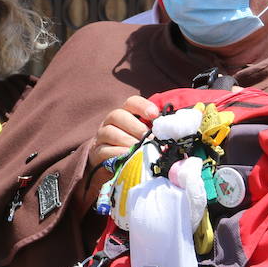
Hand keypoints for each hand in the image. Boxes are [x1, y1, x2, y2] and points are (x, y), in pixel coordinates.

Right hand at [80, 97, 160, 211]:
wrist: (109, 164)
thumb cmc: (132, 147)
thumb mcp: (144, 137)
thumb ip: (154, 132)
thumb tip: (171, 133)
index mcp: (125, 113)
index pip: (131, 102)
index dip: (142, 106)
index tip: (154, 115)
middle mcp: (111, 121)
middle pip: (117, 115)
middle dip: (134, 126)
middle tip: (146, 136)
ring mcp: (101, 136)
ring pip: (109, 132)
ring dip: (126, 140)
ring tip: (138, 149)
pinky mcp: (96, 152)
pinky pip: (104, 150)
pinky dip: (117, 153)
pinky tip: (128, 157)